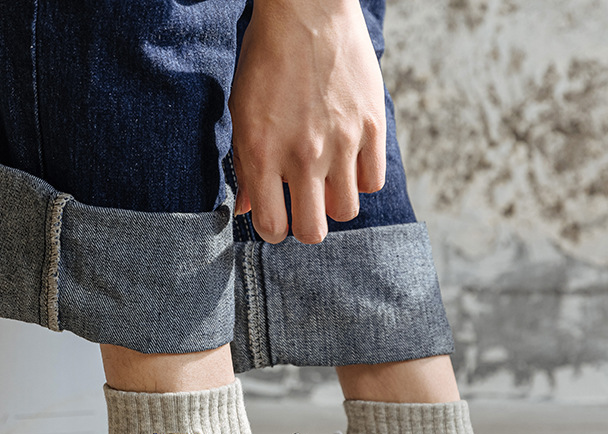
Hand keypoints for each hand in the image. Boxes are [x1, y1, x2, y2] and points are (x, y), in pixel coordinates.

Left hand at [229, 0, 385, 243]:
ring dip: (334, 203)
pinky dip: (360, 179)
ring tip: (327, 180)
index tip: (277, 219)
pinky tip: (348, 161)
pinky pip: (372, 181)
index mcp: (263, 154)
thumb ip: (244, 167)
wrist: (308, 9)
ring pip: (346, 211)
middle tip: (304, 207)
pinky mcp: (372, 126)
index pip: (272, 226)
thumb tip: (246, 211)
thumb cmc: (267, 62)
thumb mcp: (241, 114)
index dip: (274, 230)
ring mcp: (341, 142)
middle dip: (306, 226)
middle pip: (313, 231)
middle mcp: (302, 155)